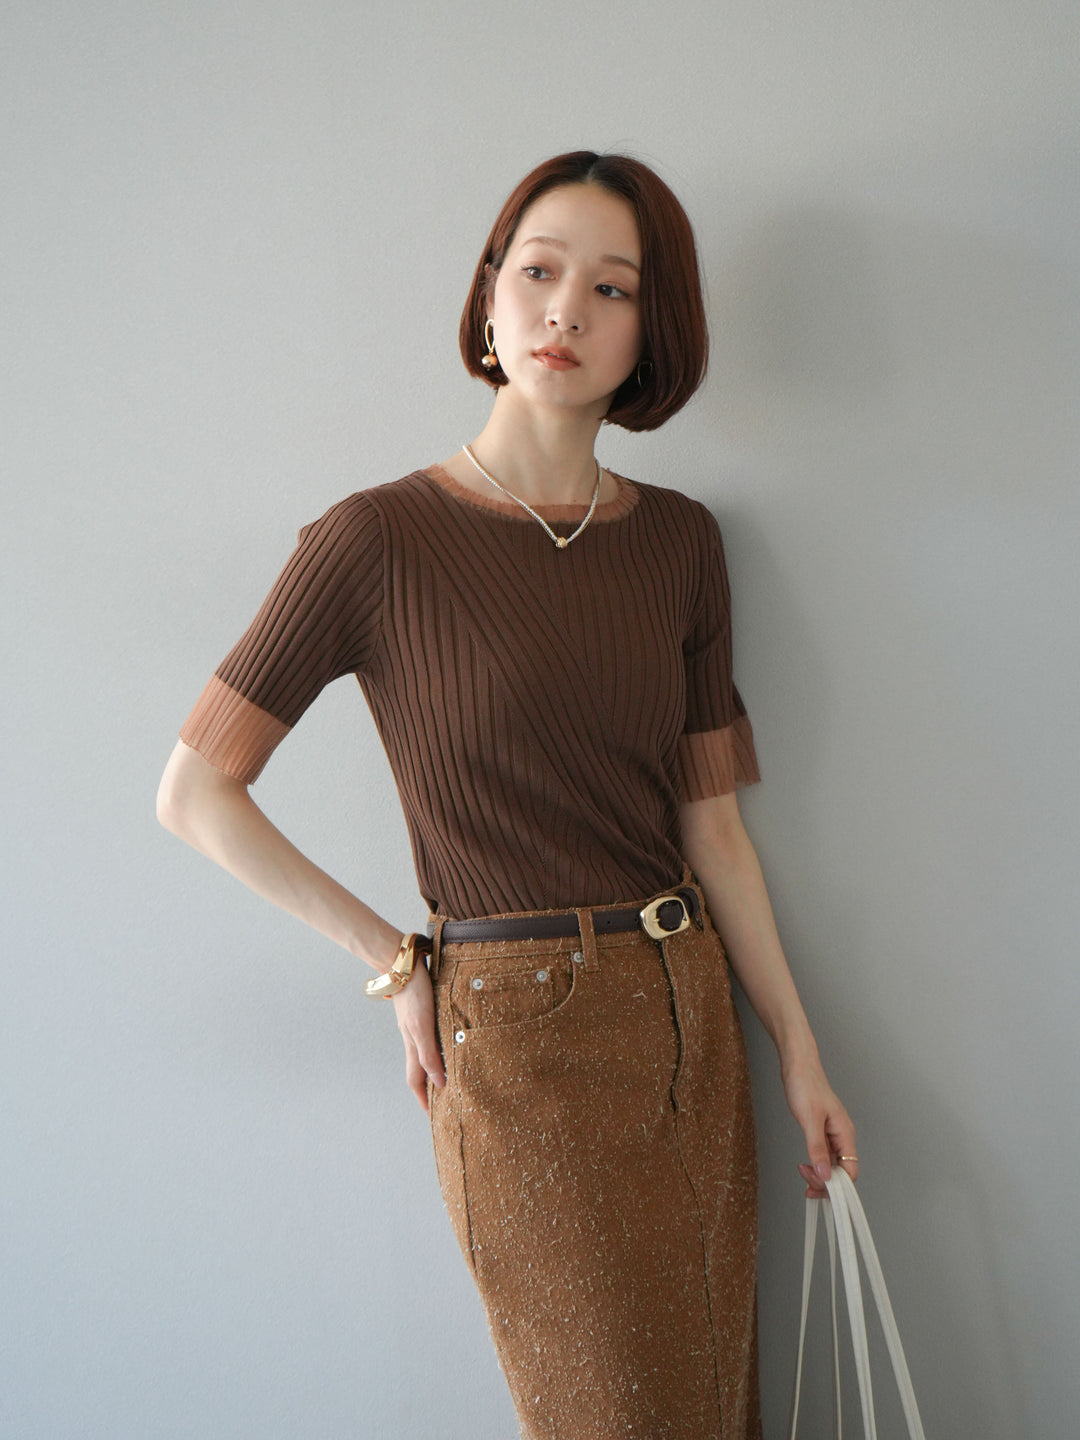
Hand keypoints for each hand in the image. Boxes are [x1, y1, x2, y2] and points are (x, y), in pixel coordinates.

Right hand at [391, 962, 445, 1112]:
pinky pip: (429, 1037)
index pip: (416, 1080)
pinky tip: (446, 1042)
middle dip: (429, 1088)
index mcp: (412, 1044)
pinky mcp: (422, 1011)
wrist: (401, 963)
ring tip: (447, 1076)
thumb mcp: (422, 1025)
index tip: (433, 1116)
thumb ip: (429, 1053)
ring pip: (424, 1053)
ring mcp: (416, 1024)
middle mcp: (413, 1037)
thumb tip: (439, 1083)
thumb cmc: (413, 992)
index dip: (423, 1099)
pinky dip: (437, 1047)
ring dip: (434, 1067)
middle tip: (444, 1101)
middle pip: (419, 1070)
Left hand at [782, 1055, 857, 1197]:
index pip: (850, 1171)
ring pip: (832, 1165)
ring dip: (820, 1175)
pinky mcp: (822, 1132)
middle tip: (806, 1183)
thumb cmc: (806, 1085)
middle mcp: (842, 1136)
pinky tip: (806, 1167)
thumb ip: (817, 1148)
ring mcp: (832, 1135)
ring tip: (803, 1174)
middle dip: (825, 1182)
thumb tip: (825, 1175)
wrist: (798, 1065)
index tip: (818, 1188)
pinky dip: (816, 1165)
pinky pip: (824, 1156)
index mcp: (845, 1133)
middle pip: (842, 1172)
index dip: (836, 1185)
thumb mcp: (810, 1119)